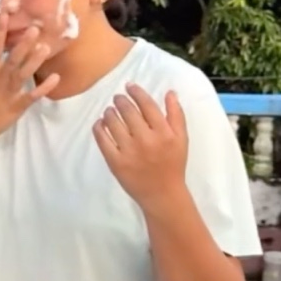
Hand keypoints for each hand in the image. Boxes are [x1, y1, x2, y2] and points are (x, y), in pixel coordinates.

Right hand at [0, 2, 61, 140]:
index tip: (5, 15)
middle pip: (12, 59)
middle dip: (23, 44)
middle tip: (35, 29)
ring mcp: (9, 93)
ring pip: (23, 74)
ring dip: (34, 60)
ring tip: (45, 47)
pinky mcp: (18, 106)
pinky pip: (32, 95)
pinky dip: (44, 87)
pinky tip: (55, 77)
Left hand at [93, 83, 187, 208]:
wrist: (162, 193)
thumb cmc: (173, 164)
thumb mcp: (181, 139)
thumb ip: (176, 115)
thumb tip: (169, 92)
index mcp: (164, 133)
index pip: (147, 105)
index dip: (136, 92)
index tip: (129, 86)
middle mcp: (146, 140)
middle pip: (128, 111)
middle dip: (120, 101)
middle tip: (117, 98)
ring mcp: (129, 151)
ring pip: (113, 122)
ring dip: (109, 112)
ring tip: (109, 111)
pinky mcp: (115, 162)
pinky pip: (102, 139)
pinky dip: (99, 127)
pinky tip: (100, 123)